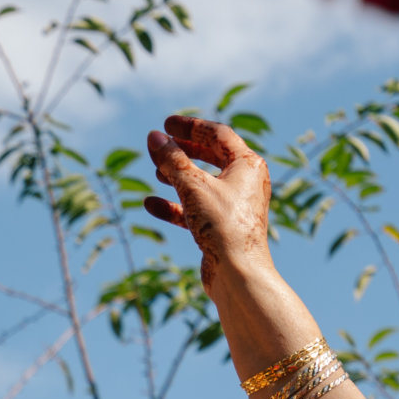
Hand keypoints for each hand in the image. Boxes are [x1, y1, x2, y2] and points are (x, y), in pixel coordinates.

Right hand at [143, 116, 274, 286]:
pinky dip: (175, 205)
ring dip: (178, 175)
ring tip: (155, 171)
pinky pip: (196, 210)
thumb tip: (154, 137)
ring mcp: (234, 207)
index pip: (217, 135)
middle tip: (162, 143)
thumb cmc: (223, 225)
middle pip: (212, 157)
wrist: (238, 274)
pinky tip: (151, 204)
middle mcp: (245, 183)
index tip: (166, 124)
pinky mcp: (222, 229)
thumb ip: (171, 160)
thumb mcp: (192, 186)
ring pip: (203, 183)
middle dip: (184, 150)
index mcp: (247, 165)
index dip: (191, 127)